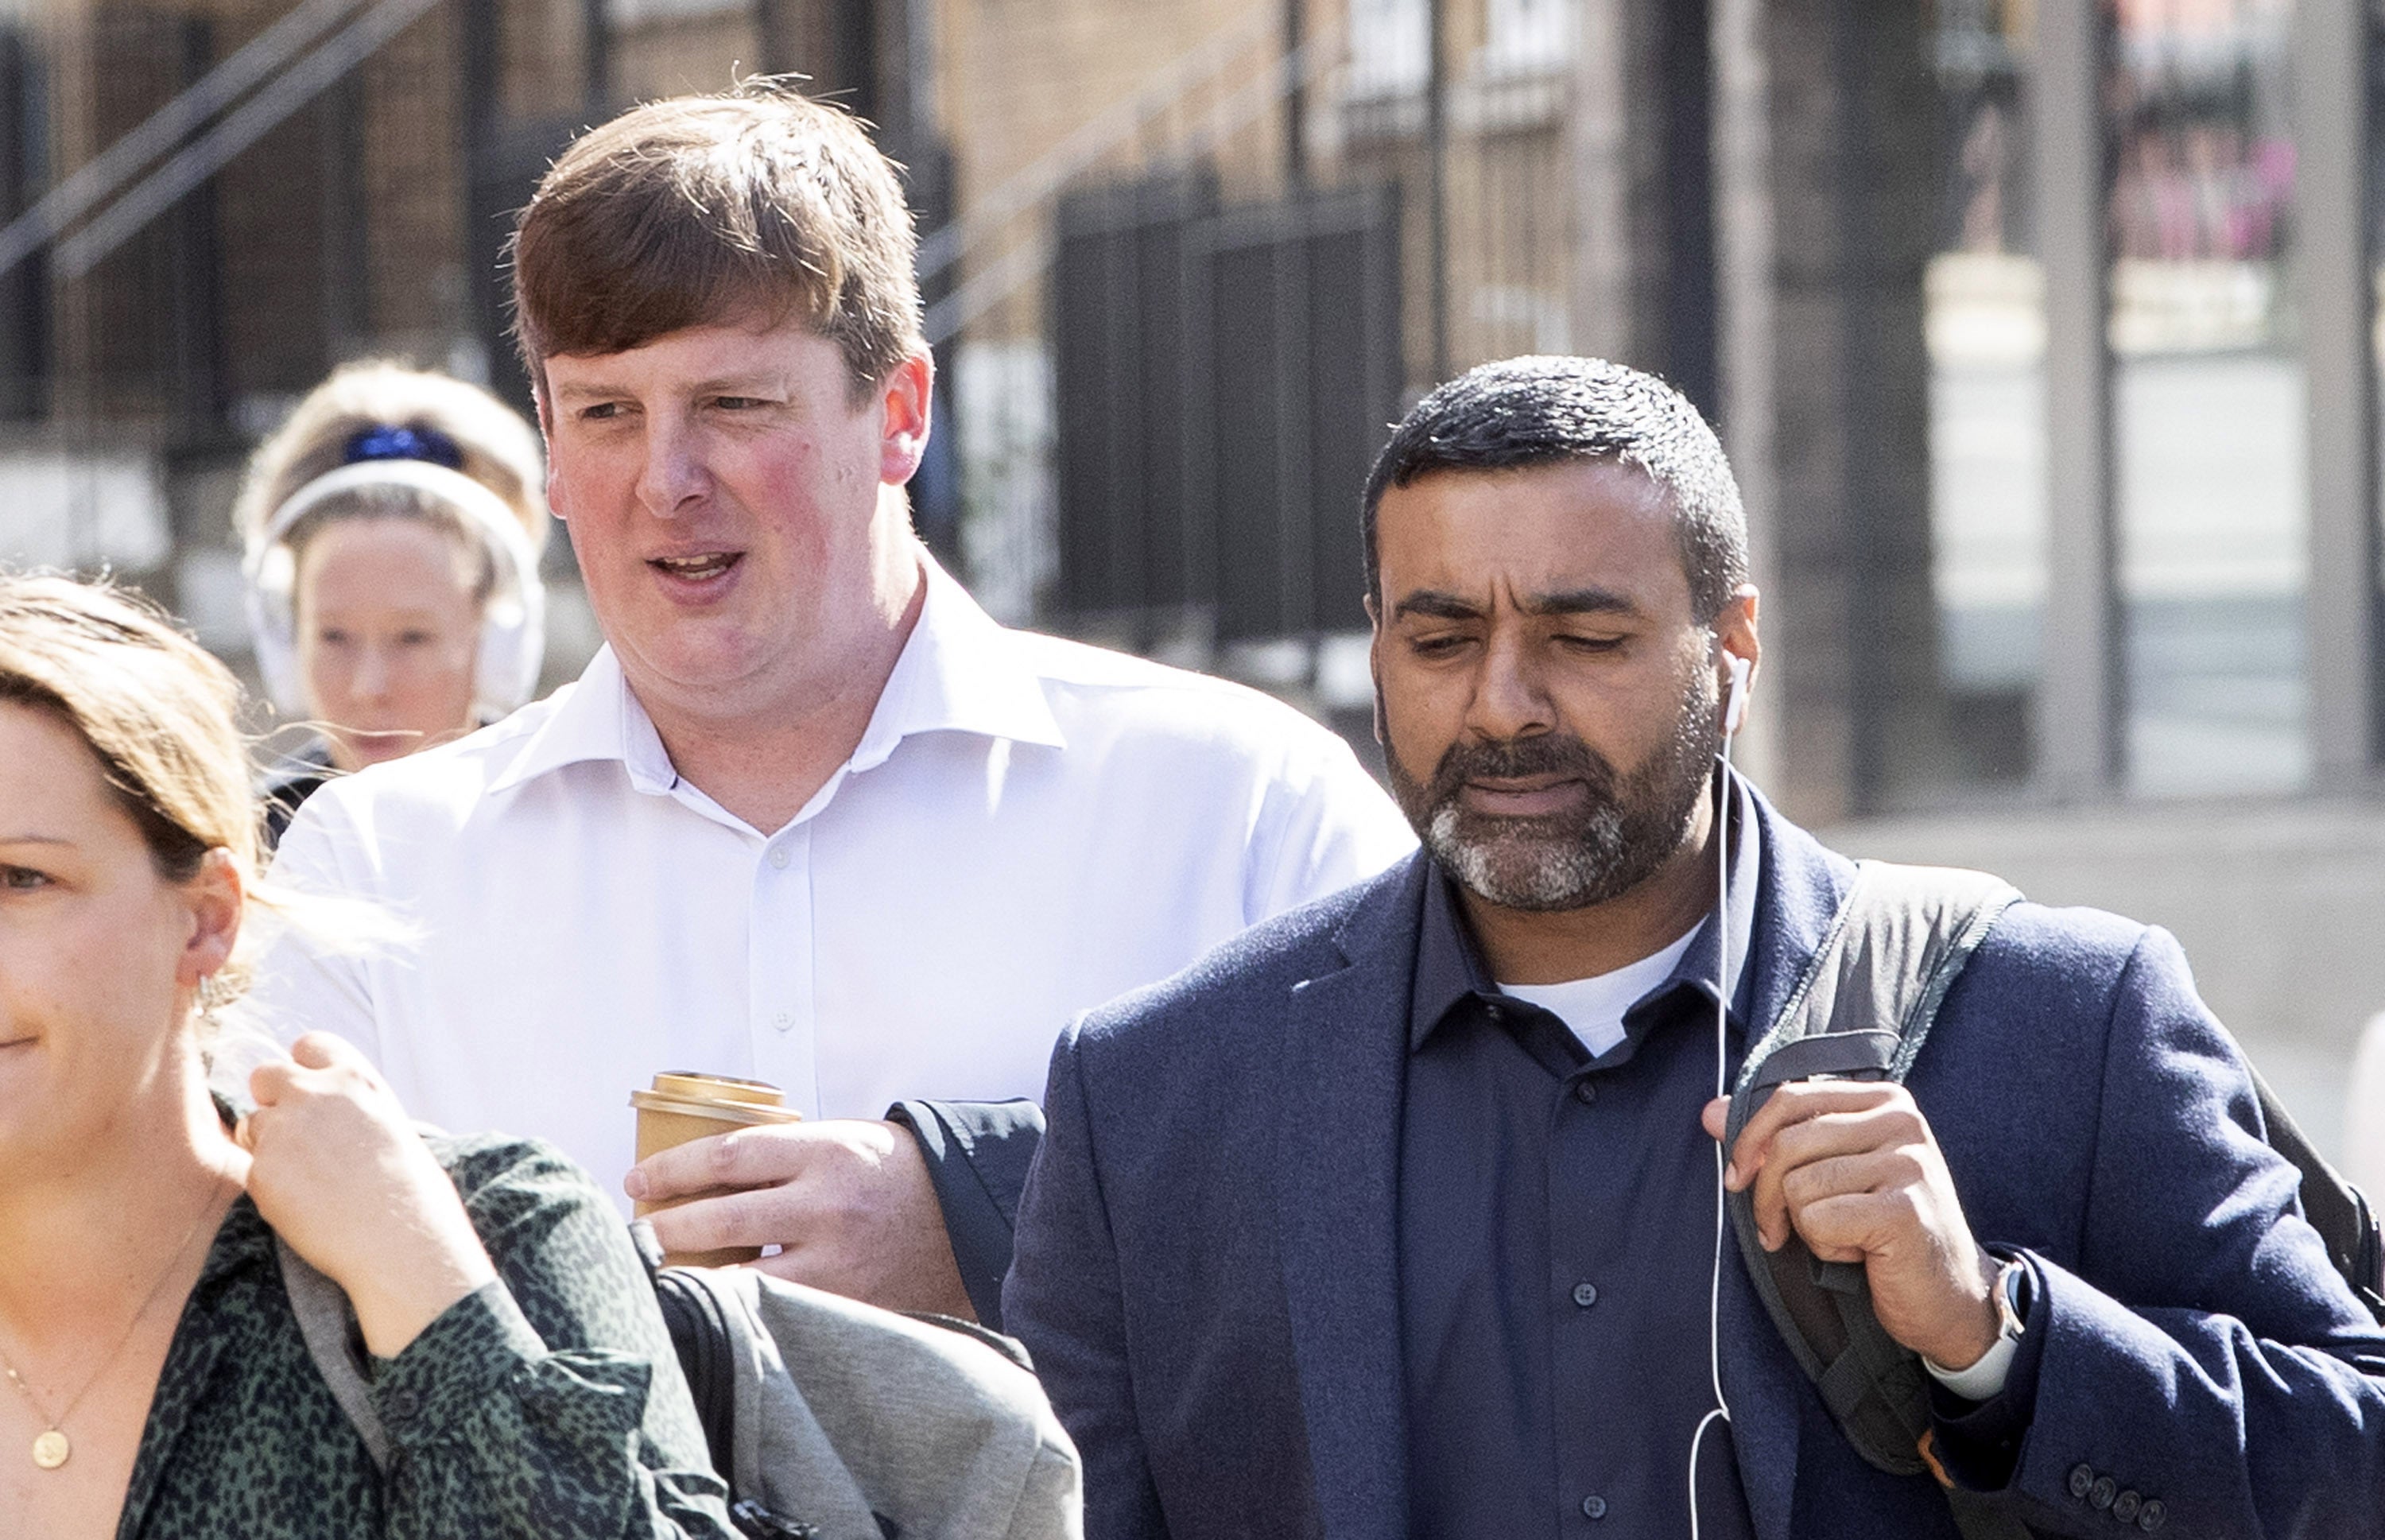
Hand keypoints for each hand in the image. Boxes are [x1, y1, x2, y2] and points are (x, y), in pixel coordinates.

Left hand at [242, 1033, 495, 1357]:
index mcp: (355, 1078)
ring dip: (267, 1146)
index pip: (309, 1045)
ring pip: (251, 1125)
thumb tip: (329, 1113)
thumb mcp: (391, 1125)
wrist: (402, 1241)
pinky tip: (303, 1205)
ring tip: (306, 1180)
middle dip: (272, 1101)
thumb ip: (351, 1106)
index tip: (312, 1096)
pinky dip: (269, 1185)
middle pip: (265, 1075)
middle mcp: (315, 1094)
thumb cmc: (411, 1192)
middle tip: (295, 1138)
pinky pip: (250, 1169)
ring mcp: (283, 1131)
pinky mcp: (260, 1172)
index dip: (305, 1070)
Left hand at [626, 1119, 973, 1317]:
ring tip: (659, 1278)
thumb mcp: (838, 1141)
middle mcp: (828, 1205)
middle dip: (665, 1229)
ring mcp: (838, 1261)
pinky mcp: (848, 1303)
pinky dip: (739, 1311)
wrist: (965, 1213)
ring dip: (691, 1279)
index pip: (727, 1156)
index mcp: (825, 1152)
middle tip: (635, 1235)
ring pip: (741, 1277)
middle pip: (721, 1218)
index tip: (637, 1181)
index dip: (672, 1168)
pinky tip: (713, 1310)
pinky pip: (778, 1312)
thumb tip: (696, 1175)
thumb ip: (780, 1157)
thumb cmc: (888, 1172)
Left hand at [1702, 1084, 2000, 1370]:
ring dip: (1803, 1224)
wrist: (1947, 1295)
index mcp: (1884, 1099)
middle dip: (1766, 1195)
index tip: (1738, 1179)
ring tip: (1842, 1237)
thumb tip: (1710, 1111)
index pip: (1789, 1098)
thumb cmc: (1881, 1230)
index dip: (1750, 1141)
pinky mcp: (1904, 1210)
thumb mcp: (1829, 1172)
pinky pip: (1819, 1220)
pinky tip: (1859, 1253)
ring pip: (1799, 1185)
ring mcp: (1908, 1163)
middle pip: (1787, 1144)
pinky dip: (1825, 1247)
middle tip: (1778, 1230)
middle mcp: (1901, 1121)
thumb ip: (1774, 1138)